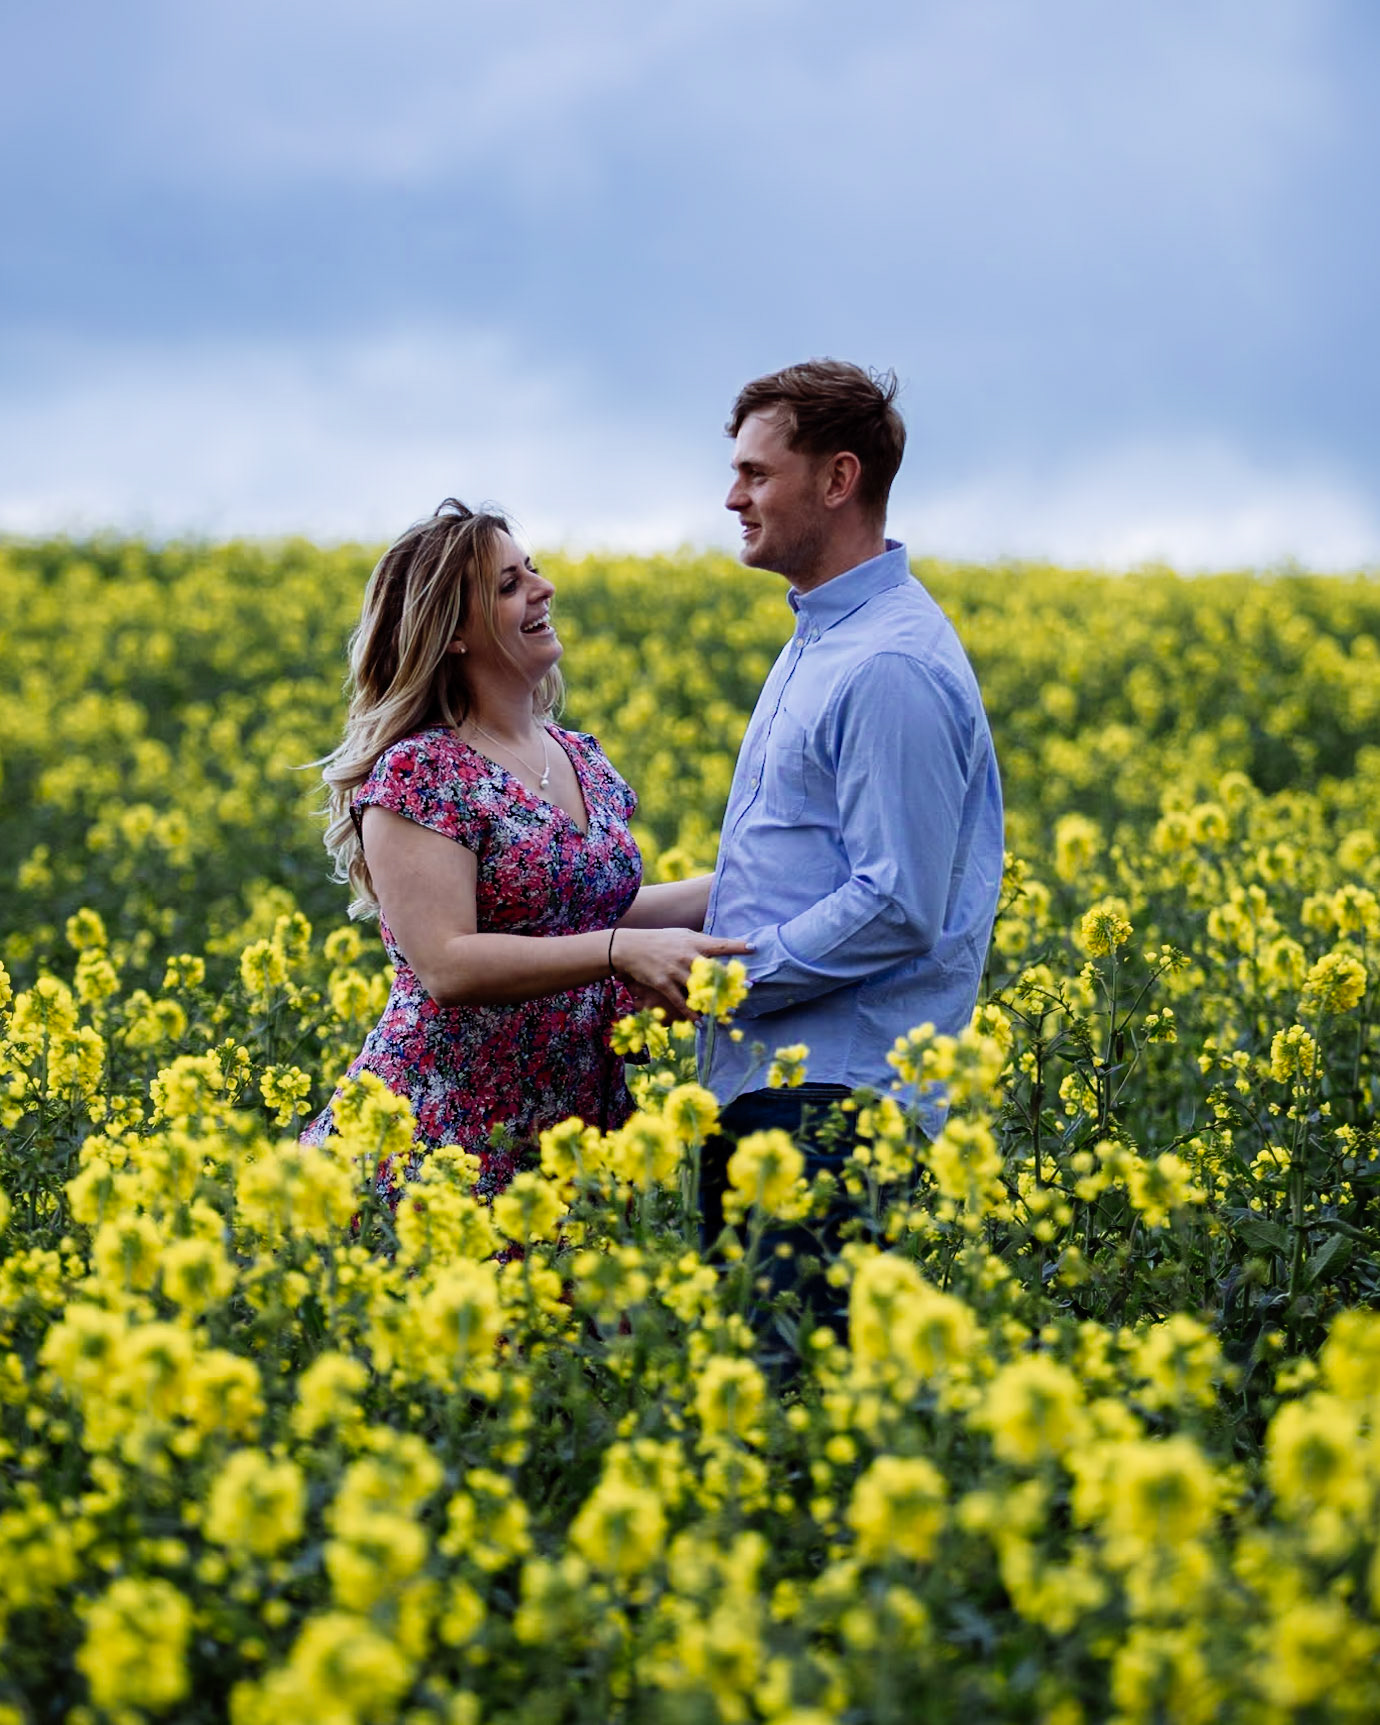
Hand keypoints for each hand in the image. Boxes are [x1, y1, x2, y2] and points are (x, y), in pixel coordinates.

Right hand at [610, 928, 751, 1018]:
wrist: (629, 947)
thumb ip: (700, 942)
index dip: (737, 946)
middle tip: (747, 987)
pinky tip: (700, 1022)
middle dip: (730, 979)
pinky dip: (691, 1013)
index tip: (754, 948)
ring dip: (714, 1001)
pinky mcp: (663, 983)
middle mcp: (686, 956)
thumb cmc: (659, 940)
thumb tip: (720, 946)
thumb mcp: (681, 935)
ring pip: (698, 989)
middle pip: (713, 969)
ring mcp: (675, 970)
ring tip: (728, 1011)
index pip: (719, 943)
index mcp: (693, 942)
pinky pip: (680, 1001)